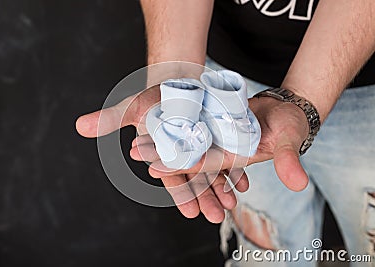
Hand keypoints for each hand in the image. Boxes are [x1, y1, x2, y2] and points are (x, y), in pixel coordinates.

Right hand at [76, 86, 247, 222]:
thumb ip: (108, 120)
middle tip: (218, 216)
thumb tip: (78, 126)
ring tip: (233, 204)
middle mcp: (182, 154)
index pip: (171, 178)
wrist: (176, 82)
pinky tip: (242, 184)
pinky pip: (226, 156)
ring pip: (212, 172)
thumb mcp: (131, 107)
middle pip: (195, 179)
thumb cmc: (152, 97)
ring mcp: (199, 147)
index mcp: (163, 154)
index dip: (180, 193)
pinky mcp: (214, 138)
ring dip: (222, 188)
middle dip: (206, 197)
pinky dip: (234, 169)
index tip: (191, 212)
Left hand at [132, 96, 309, 191]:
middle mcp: (222, 150)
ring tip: (138, 140)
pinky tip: (159, 123)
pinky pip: (195, 124)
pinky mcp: (217, 122)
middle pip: (187, 154)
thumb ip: (290, 161)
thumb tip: (299, 185)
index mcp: (234, 159)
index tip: (153, 169)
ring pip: (186, 139)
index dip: (179, 168)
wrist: (288, 110)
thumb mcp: (290, 141)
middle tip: (134, 151)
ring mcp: (217, 136)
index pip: (202, 167)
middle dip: (161, 155)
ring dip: (164, 140)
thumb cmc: (291, 126)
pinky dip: (179, 123)